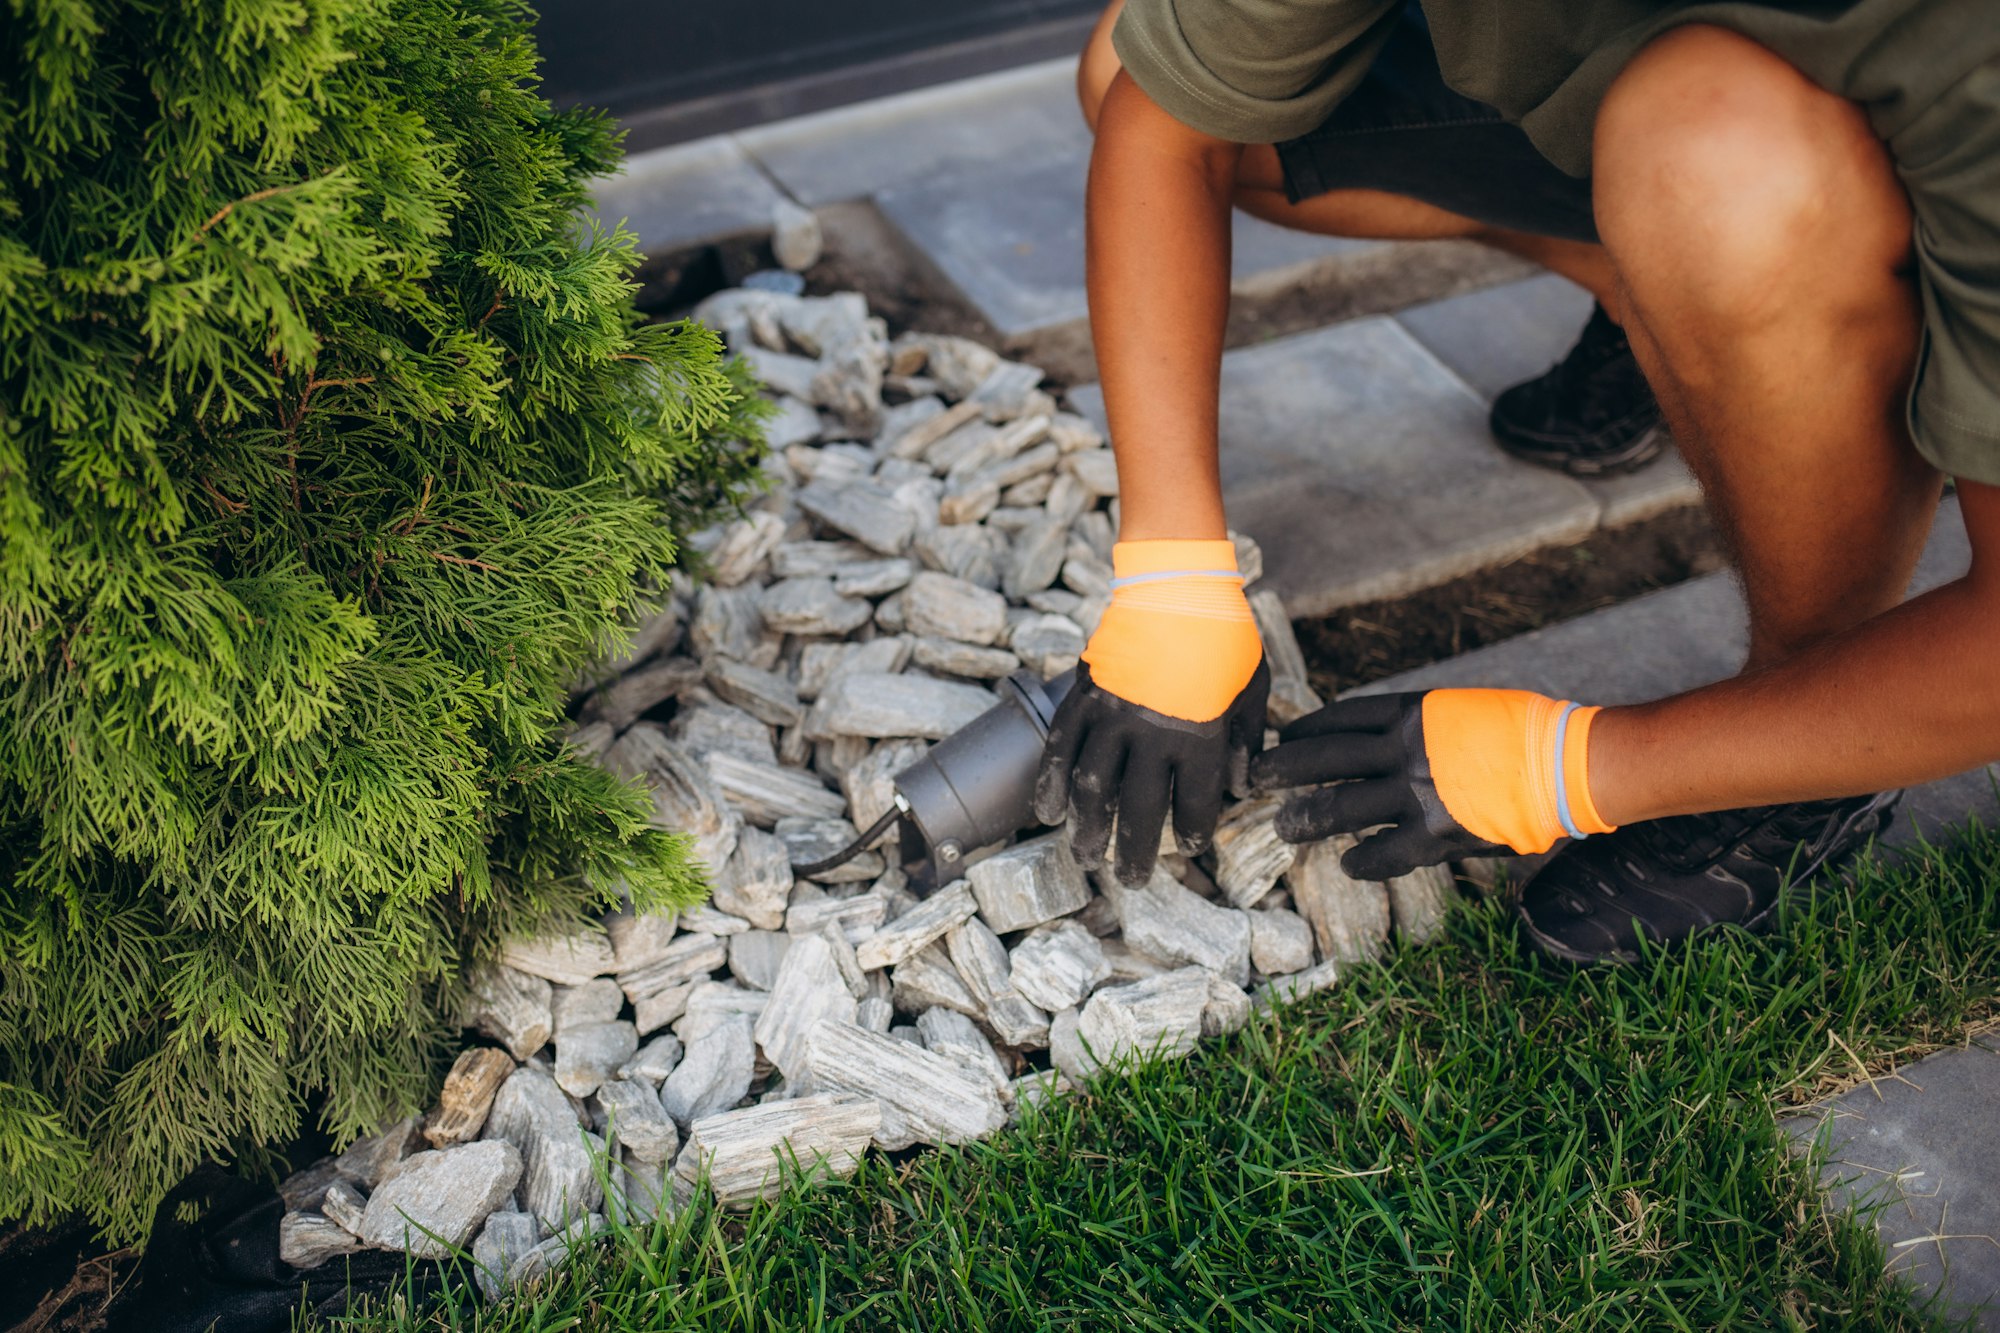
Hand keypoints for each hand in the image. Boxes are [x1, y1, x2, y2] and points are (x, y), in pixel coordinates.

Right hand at [1034, 539, 1268, 884]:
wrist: (1175, 579)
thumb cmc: (1224, 633)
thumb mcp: (1253, 686)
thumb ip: (1247, 739)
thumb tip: (1243, 787)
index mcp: (1200, 737)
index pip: (1193, 804)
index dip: (1192, 832)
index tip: (1190, 847)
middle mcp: (1153, 735)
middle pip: (1139, 810)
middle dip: (1133, 852)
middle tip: (1130, 882)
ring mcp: (1112, 717)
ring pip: (1092, 788)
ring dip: (1087, 828)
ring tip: (1084, 856)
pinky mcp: (1084, 697)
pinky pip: (1061, 748)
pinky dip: (1051, 783)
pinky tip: (1047, 812)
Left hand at [1248, 689, 1614, 879]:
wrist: (1567, 764)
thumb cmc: (1523, 733)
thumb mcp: (1460, 711)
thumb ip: (1418, 726)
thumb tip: (1383, 739)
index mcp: (1411, 712)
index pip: (1341, 716)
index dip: (1306, 729)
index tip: (1284, 737)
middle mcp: (1405, 748)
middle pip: (1326, 758)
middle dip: (1286, 769)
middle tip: (1259, 780)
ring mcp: (1416, 792)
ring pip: (1342, 807)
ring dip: (1307, 818)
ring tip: (1285, 826)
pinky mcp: (1435, 834)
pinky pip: (1382, 852)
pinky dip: (1361, 860)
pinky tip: (1348, 864)